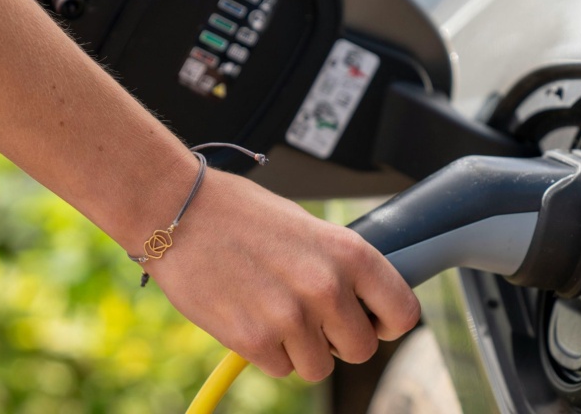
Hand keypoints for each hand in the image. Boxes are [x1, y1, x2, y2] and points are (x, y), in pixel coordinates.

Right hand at [143, 168, 420, 381]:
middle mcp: (327, 287)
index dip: (386, 322)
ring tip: (275, 313)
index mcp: (349, 253)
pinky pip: (279, 368)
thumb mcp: (308, 226)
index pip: (403, 313)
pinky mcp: (253, 340)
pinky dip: (267, 351)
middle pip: (361, 350)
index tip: (370, 320)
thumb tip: (364, 299)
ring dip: (301, 350)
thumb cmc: (240, 213)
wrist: (178, 212)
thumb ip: (340, 265)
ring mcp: (291, 317)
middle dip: (339, 341)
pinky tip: (250, 315)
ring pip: (318, 367)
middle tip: (314, 319)